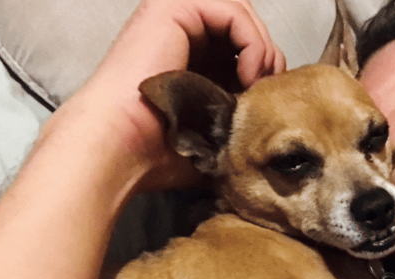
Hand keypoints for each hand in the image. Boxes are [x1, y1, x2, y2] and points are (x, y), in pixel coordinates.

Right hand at [57, 0, 286, 190]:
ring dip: (262, 50)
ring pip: (242, 15)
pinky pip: (232, 13)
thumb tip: (269, 119)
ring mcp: (175, 13)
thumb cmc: (161, 149)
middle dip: (267, 56)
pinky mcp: (173, 8)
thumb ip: (236, 114)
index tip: (267, 103)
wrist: (125, 143)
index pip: (242, 45)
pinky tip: (247, 76)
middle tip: (267, 91)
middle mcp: (181, 29)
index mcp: (187, 53)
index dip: (264, 69)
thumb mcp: (212, 130)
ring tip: (256, 86)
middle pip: (245, 26)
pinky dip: (252, 43)